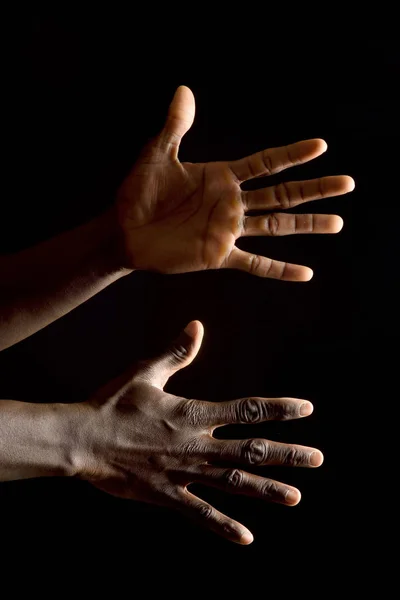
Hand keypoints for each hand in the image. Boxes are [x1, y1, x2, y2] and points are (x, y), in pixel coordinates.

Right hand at [75, 321, 322, 544]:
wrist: (81, 440)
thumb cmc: (111, 403)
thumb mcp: (145, 373)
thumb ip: (176, 353)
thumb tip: (197, 327)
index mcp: (193, 413)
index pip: (247, 411)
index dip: (279, 409)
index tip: (306, 409)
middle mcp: (195, 444)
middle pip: (250, 450)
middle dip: (287, 454)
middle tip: (317, 459)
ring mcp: (183, 472)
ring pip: (234, 483)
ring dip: (267, 489)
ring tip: (296, 496)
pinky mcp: (167, 495)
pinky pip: (201, 514)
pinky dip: (224, 526)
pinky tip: (247, 538)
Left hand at [117, 86, 353, 280]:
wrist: (124, 231)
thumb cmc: (138, 192)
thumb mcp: (157, 154)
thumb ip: (175, 126)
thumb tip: (184, 90)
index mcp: (222, 177)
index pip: (266, 163)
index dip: (293, 154)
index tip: (321, 146)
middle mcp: (232, 203)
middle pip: (282, 194)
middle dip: (314, 189)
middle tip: (347, 184)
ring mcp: (228, 230)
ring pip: (277, 226)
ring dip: (307, 224)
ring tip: (336, 222)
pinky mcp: (219, 255)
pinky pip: (255, 264)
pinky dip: (280, 270)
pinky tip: (305, 273)